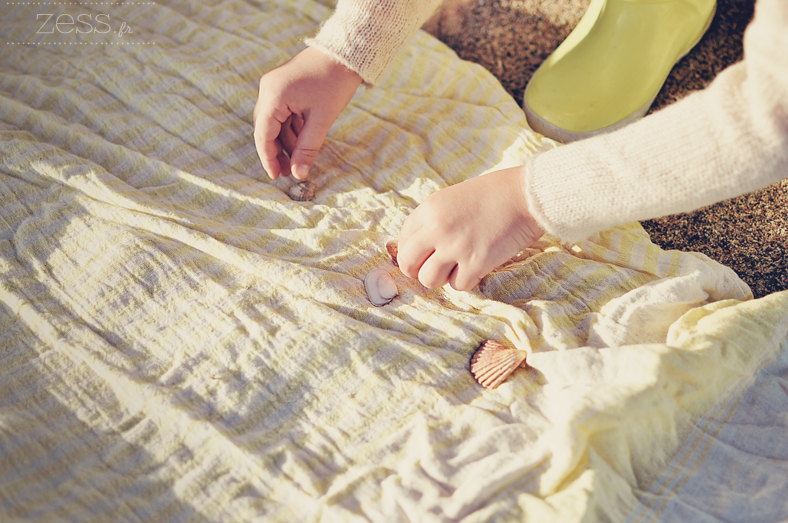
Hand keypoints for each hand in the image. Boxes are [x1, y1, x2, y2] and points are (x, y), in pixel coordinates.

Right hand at [254, 46, 362, 179]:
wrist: (347, 52)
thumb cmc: (335, 82)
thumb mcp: (322, 120)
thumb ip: (307, 148)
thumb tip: (299, 174)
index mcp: (273, 95)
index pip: (263, 134)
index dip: (269, 158)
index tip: (277, 177)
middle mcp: (269, 89)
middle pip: (266, 129)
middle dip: (278, 151)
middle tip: (290, 172)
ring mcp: (276, 86)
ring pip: (275, 123)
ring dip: (286, 141)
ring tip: (299, 160)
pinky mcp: (285, 86)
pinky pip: (283, 113)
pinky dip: (292, 128)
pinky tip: (303, 142)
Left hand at [397, 166, 544, 290]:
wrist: (526, 195)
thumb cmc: (493, 195)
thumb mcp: (453, 198)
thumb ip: (433, 220)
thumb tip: (419, 249)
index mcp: (429, 209)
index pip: (402, 241)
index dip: (412, 252)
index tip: (423, 256)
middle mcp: (437, 228)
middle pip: (408, 264)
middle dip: (418, 270)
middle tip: (434, 268)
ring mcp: (456, 247)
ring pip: (429, 279)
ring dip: (442, 277)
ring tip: (457, 266)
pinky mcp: (476, 263)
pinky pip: (457, 285)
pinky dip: (466, 279)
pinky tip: (477, 265)